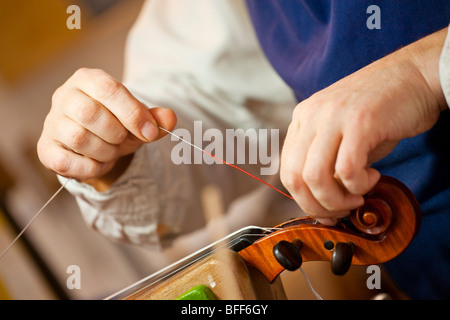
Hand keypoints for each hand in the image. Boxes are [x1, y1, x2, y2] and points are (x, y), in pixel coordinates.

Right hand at [37, 68, 176, 188]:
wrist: (95, 144)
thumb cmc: (116, 124)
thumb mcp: (138, 119)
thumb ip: (155, 118)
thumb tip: (170, 118)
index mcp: (89, 79)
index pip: (109, 89)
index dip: (133, 113)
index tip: (150, 133)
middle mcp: (64, 96)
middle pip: (90, 113)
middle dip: (117, 134)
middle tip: (123, 140)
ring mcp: (52, 122)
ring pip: (79, 138)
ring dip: (106, 152)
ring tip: (112, 151)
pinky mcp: (45, 148)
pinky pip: (66, 163)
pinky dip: (91, 168)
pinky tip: (98, 163)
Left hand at [280, 29, 446, 224]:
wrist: (413, 75)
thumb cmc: (380, 111)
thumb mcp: (341, 133)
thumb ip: (326, 161)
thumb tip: (321, 203)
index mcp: (302, 118)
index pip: (287, 170)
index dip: (303, 200)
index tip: (325, 213)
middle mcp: (311, 115)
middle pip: (295, 177)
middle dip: (316, 206)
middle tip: (341, 211)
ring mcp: (333, 116)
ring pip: (315, 177)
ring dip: (337, 200)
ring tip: (358, 196)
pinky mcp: (359, 121)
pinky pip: (346, 169)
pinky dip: (358, 185)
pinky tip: (373, 177)